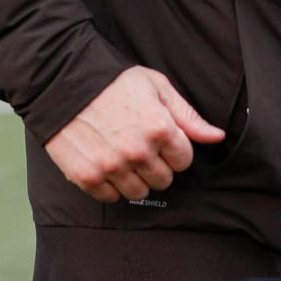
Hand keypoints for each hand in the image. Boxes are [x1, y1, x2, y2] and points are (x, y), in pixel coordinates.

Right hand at [43, 65, 225, 202]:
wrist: (63, 83)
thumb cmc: (115, 82)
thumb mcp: (157, 87)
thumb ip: (188, 116)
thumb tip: (217, 137)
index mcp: (159, 128)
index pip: (184, 160)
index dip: (175, 150)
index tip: (162, 140)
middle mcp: (138, 151)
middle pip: (164, 180)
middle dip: (157, 165)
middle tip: (141, 146)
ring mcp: (111, 166)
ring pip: (139, 193)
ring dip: (135, 178)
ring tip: (124, 155)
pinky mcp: (87, 177)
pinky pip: (111, 198)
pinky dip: (111, 186)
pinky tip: (107, 164)